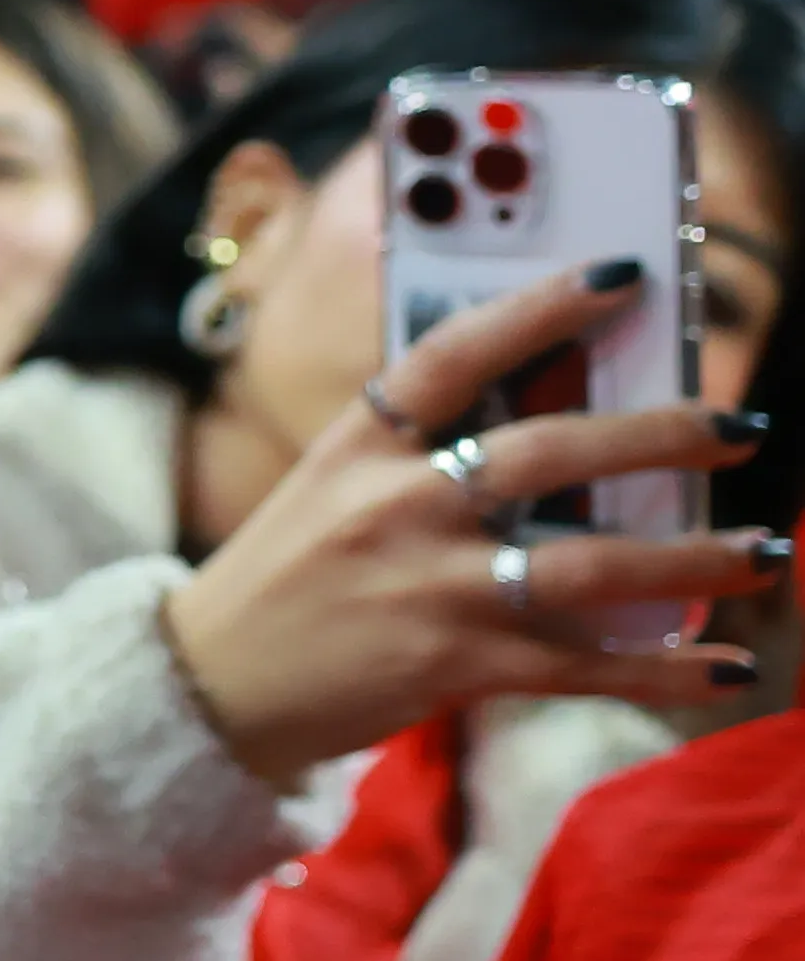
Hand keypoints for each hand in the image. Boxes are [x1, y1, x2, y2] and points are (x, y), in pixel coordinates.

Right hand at [162, 259, 774, 782]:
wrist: (211, 685)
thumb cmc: (284, 576)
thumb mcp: (330, 487)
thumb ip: (419, 450)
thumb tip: (551, 419)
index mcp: (359, 447)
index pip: (455, 353)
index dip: (541, 307)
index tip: (622, 276)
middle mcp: (396, 508)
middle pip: (546, 453)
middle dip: (659, 435)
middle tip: (739, 423)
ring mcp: (430, 589)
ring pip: (586, 564)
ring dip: (691, 558)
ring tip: (762, 549)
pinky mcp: (457, 666)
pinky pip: (585, 667)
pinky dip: (664, 671)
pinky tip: (726, 666)